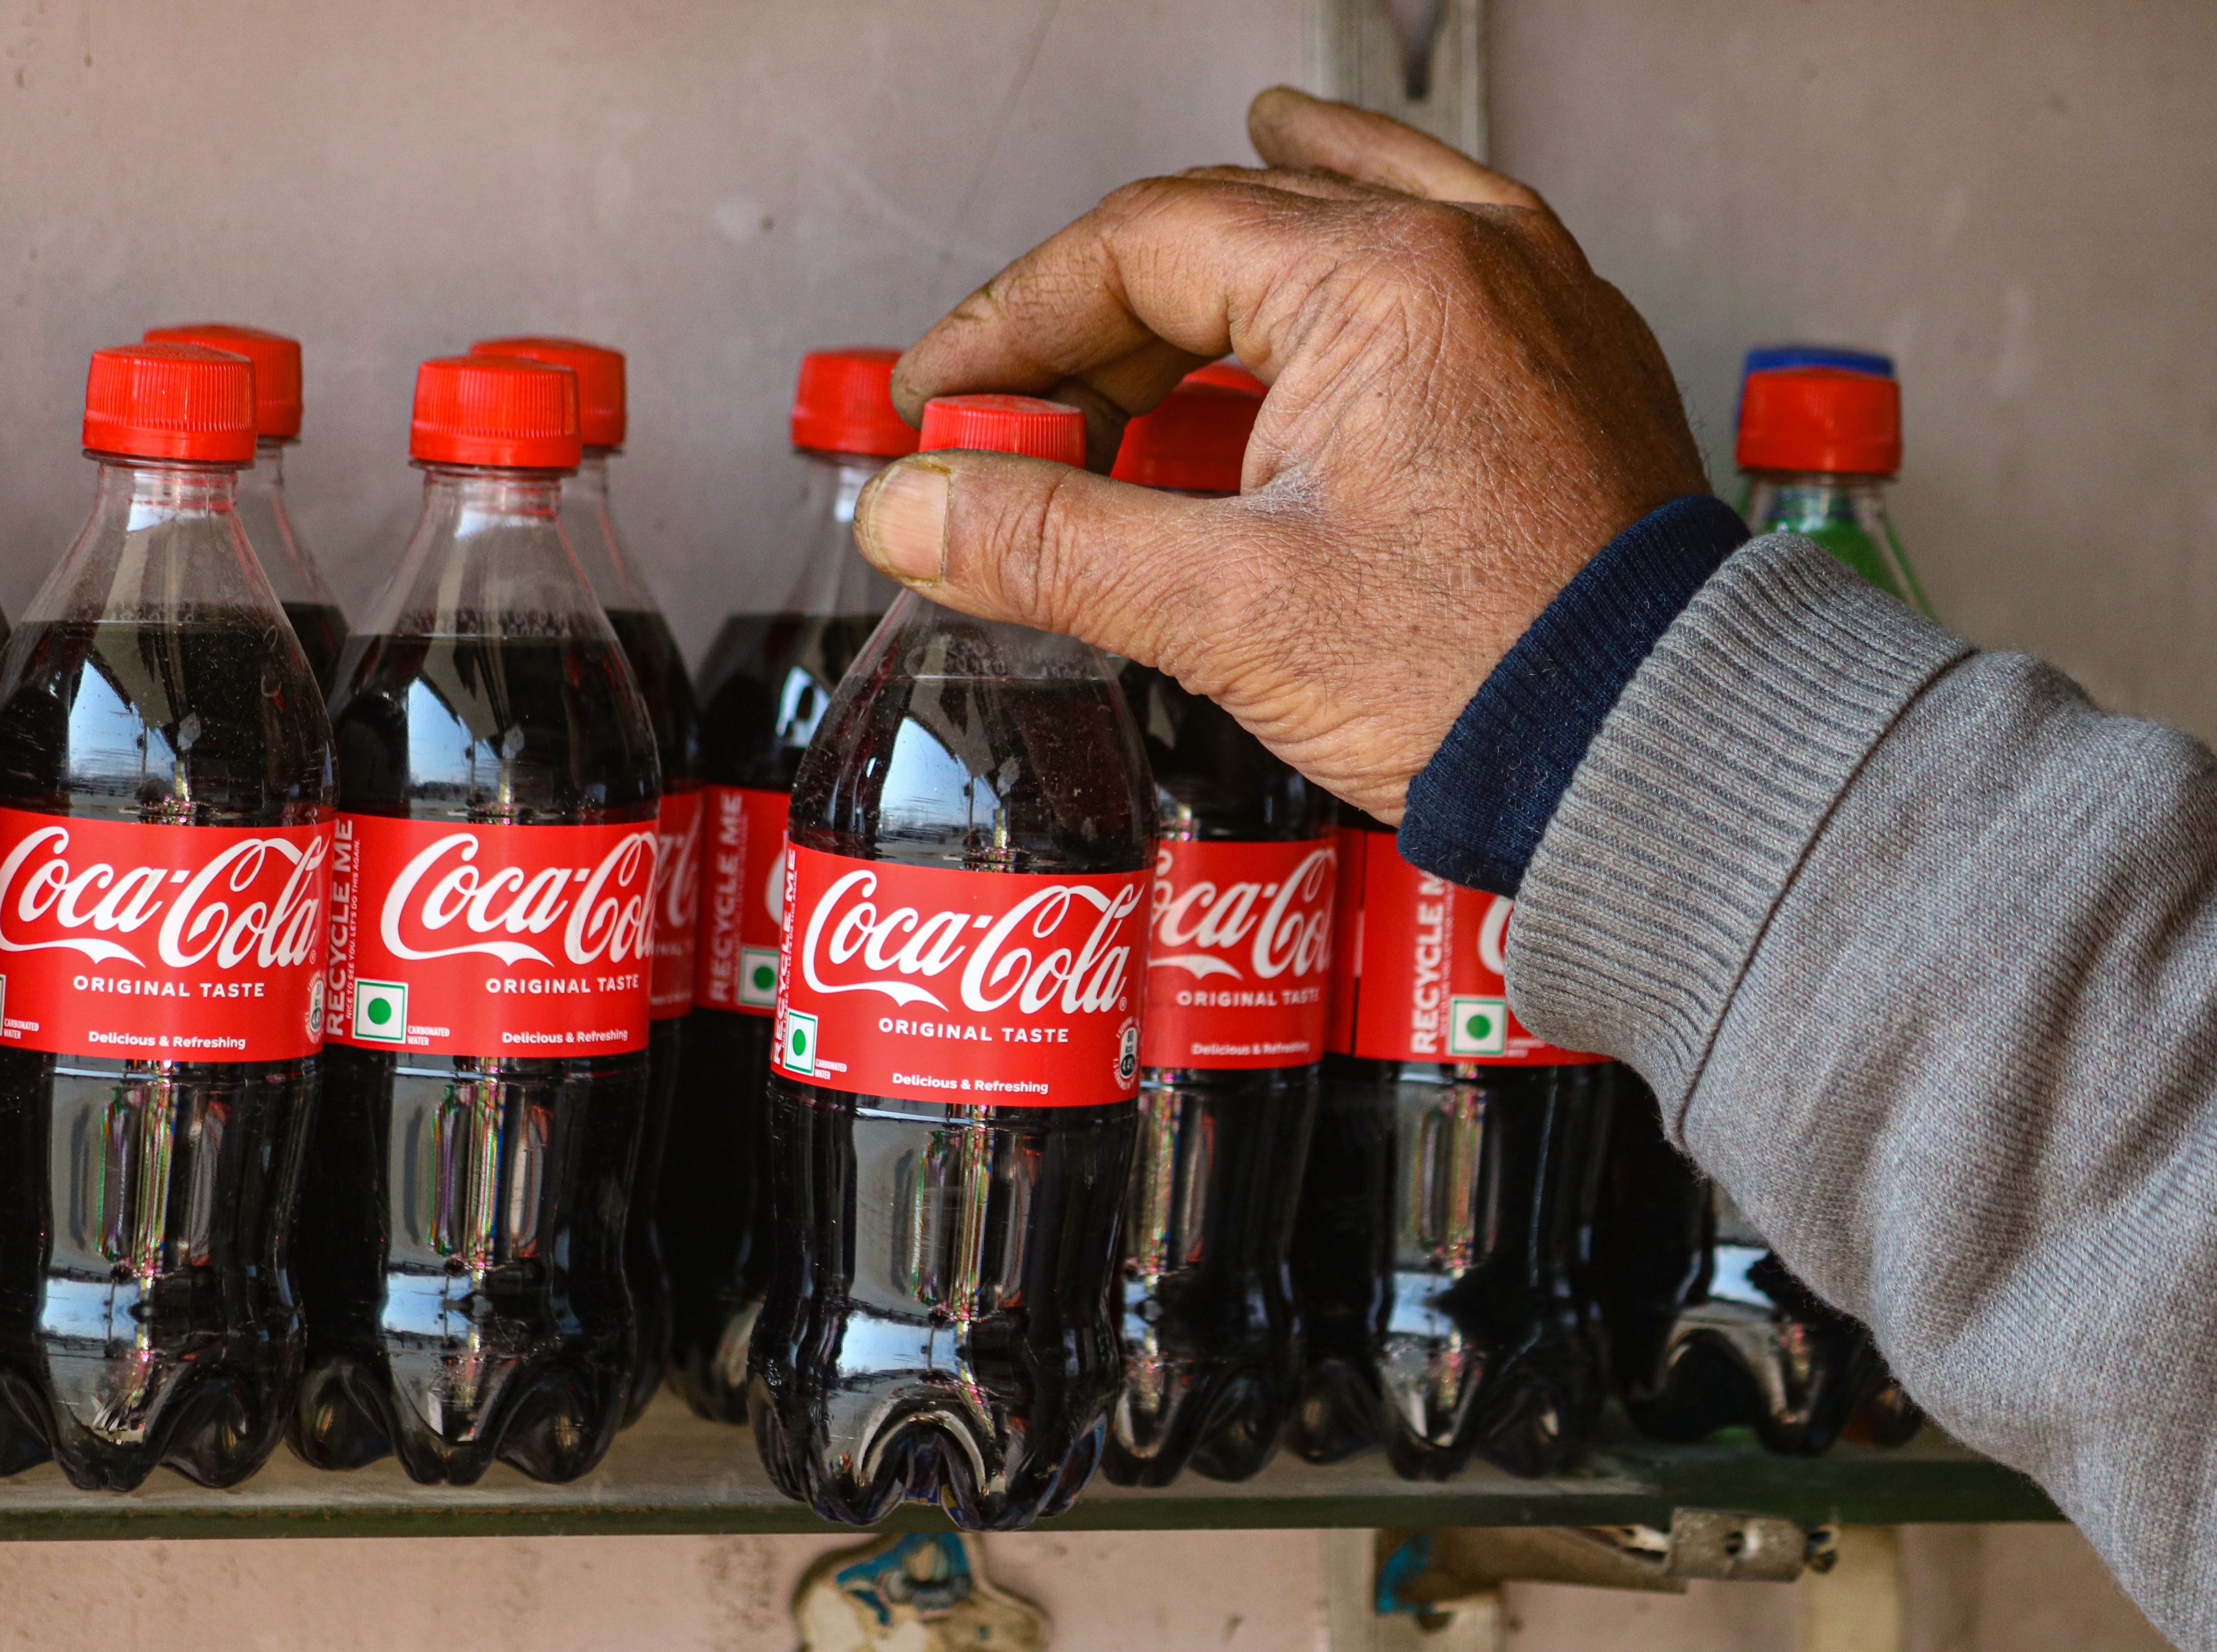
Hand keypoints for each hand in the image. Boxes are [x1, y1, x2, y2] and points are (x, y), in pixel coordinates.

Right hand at [852, 87, 1706, 820]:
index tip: (940, 399)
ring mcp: (1528, 296)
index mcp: (1382, 283)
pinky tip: (1313, 231)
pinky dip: (1340, 238)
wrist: (1665, 756)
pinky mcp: (1559, 357)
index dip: (1010, 323)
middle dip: (1090, 323)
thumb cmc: (1491, 681)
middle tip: (1011, 418)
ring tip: (1121, 298)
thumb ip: (1054, 545)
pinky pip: (1429, 247)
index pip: (1136, 249)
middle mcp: (1466, 255)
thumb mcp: (1233, 613)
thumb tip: (910, 511)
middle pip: (1219, 230)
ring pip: (1325, 217)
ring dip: (1205, 261)